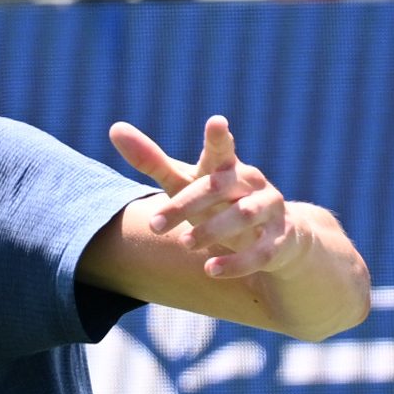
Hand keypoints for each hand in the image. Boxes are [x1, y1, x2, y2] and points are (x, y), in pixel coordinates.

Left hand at [110, 114, 300, 282]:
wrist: (274, 234)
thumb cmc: (217, 202)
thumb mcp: (184, 182)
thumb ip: (152, 160)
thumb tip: (114, 129)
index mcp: (227, 166)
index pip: (221, 149)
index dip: (218, 137)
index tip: (216, 122)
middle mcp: (251, 182)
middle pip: (219, 185)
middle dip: (187, 204)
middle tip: (155, 224)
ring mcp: (268, 209)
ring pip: (244, 215)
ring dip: (213, 230)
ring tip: (185, 244)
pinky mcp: (279, 240)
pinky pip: (261, 252)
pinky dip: (236, 263)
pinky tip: (210, 270)